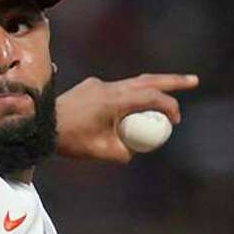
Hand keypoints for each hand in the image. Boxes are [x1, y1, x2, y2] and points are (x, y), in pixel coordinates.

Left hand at [54, 73, 199, 162]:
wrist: (40, 125)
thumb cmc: (69, 140)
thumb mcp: (101, 152)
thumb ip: (123, 153)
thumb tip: (135, 151)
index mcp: (114, 100)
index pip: (151, 97)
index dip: (169, 106)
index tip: (175, 120)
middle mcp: (109, 87)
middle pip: (148, 80)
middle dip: (173, 81)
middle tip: (194, 81)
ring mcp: (99, 85)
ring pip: (133, 81)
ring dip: (153, 85)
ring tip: (171, 88)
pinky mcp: (91, 87)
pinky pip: (117, 89)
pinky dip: (130, 95)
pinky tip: (130, 110)